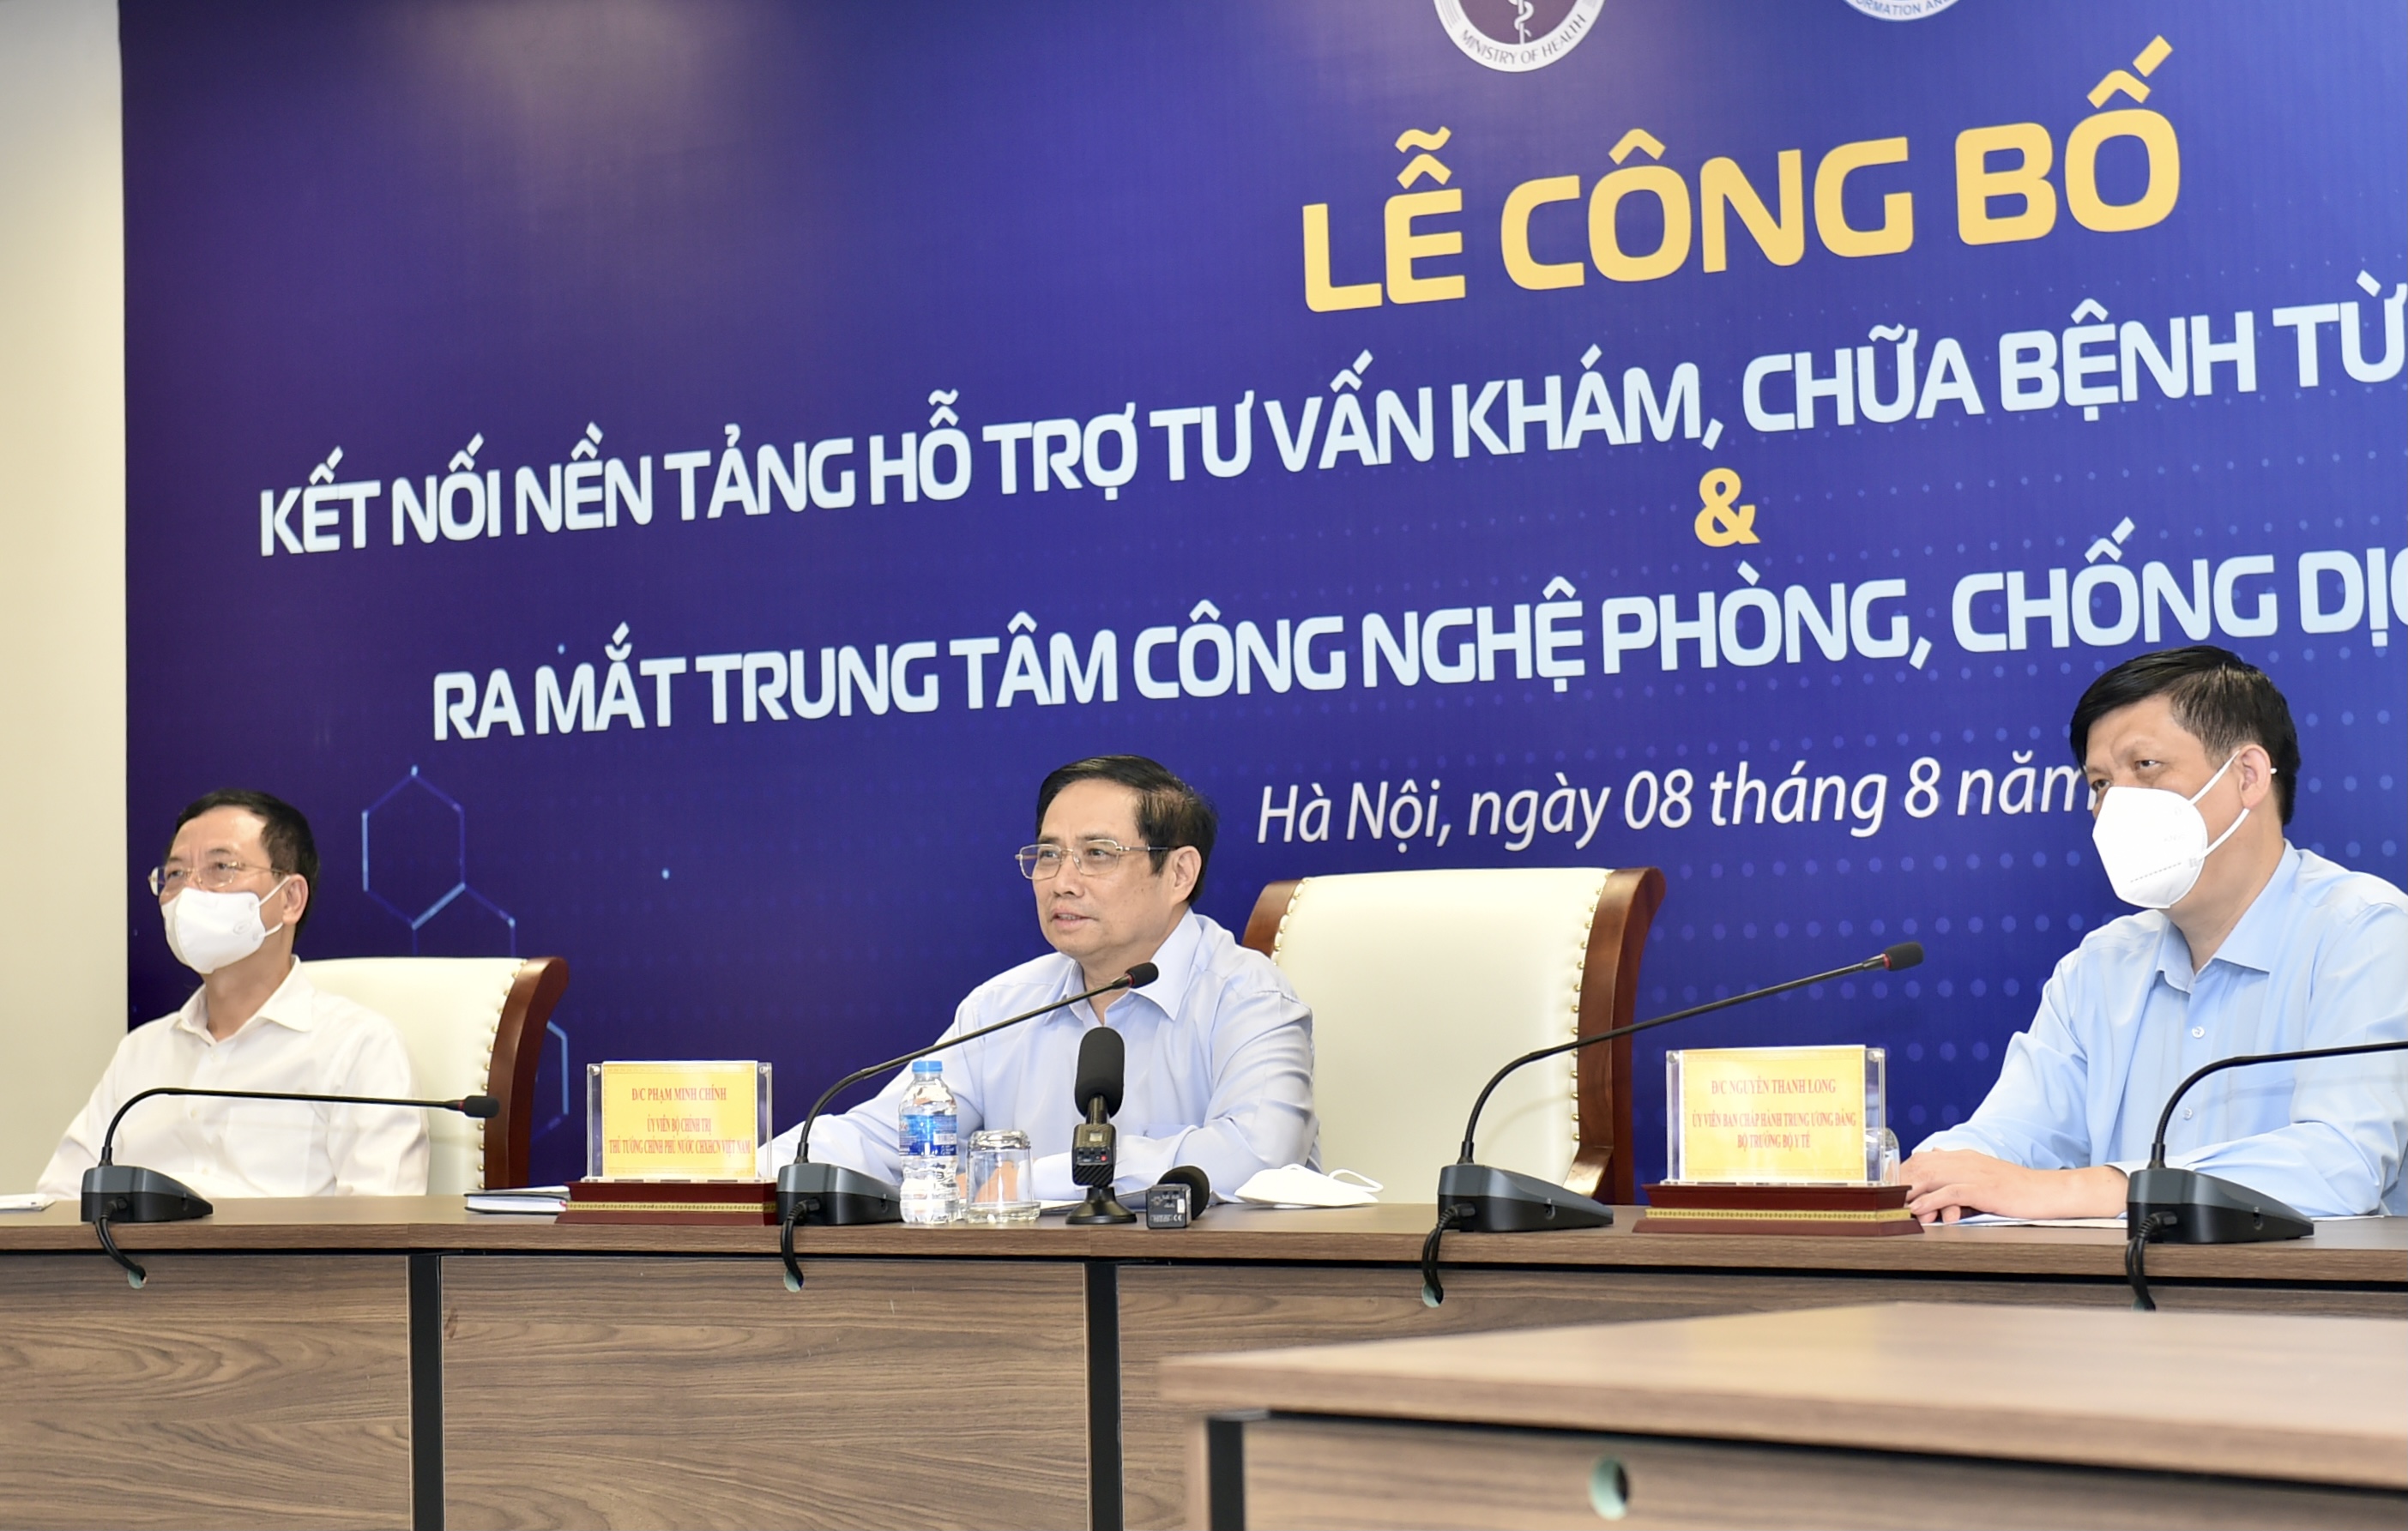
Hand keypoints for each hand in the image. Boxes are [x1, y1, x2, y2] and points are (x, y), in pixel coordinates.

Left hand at [1899, 1149, 2125, 1223]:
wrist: (2046, 1192)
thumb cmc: (2015, 1191)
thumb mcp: (1983, 1180)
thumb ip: (1959, 1182)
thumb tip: (1933, 1189)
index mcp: (1963, 1157)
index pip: (1923, 1160)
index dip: (1903, 1172)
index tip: (1886, 1186)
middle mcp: (1964, 1160)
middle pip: (1921, 1166)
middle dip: (1899, 1182)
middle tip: (1882, 1198)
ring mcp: (1973, 1173)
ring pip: (1931, 1178)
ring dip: (1910, 1192)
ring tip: (1892, 1205)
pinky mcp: (1982, 1188)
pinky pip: (1950, 1192)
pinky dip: (1931, 1201)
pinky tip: (1919, 1209)